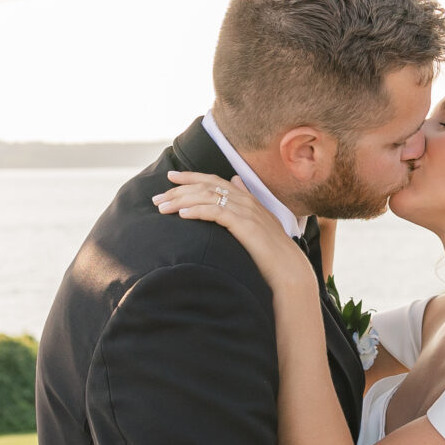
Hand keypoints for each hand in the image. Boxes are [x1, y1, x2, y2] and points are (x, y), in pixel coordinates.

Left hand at [155, 171, 305, 292]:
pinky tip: (182, 215)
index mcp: (246, 198)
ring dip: (181, 201)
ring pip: (207, 197)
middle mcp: (245, 200)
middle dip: (178, 190)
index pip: (213, 180)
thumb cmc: (270, 250)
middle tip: (157, 198)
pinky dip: (197, 211)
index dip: (191, 176)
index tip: (170, 177)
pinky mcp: (244, 224)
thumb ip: (245, 199)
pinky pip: (215, 213)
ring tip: (162, 208)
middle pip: (205, 186)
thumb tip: (235, 180)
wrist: (287, 268)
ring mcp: (245, 211)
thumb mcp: (257, 220)